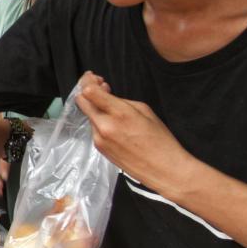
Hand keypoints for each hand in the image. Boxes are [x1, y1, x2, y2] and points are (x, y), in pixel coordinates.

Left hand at [75, 71, 189, 191]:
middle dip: (86, 90)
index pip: (89, 92)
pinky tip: (112, 121)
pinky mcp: (99, 148)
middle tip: (98, 86)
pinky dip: (99, 120)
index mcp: (119, 114)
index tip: (92, 77)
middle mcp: (104, 126)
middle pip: (82, 102)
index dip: (88, 81)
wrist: (163, 170)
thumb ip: (121, 101)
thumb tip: (105, 93)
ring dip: (95, 107)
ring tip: (109, 104)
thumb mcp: (145, 111)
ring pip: (89, 115)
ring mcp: (99, 139)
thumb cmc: (160, 140)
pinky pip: (94, 128)